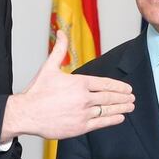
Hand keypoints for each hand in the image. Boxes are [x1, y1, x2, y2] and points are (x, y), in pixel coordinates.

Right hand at [1, 30, 134, 140]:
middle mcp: (84, 98)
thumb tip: (62, 32)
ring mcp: (83, 113)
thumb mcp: (49, 67)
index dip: (119, 86)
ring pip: (108, 110)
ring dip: (121, 108)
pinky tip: (119, 118)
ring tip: (130, 107)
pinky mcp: (80, 127)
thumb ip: (60, 49)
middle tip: (132, 97)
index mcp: (79, 82)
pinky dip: (112, 120)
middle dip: (123, 97)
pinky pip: (101, 123)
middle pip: (109, 97)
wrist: (26, 113)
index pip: (105, 83)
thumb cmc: (37, 91)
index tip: (127, 88)